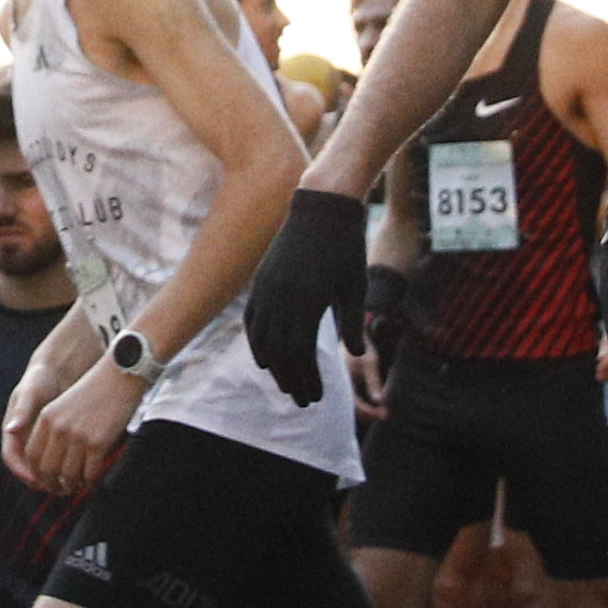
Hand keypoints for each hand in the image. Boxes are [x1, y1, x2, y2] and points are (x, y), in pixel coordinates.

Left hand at [13, 357, 136, 497]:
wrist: (120, 375)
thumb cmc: (96, 391)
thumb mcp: (64, 405)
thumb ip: (54, 428)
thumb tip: (51, 458)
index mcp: (46, 418)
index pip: (32, 455)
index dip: (37, 473)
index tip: (45, 479)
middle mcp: (58, 428)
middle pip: (47, 469)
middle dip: (52, 484)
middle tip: (61, 489)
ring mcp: (78, 436)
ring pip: (68, 475)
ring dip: (72, 486)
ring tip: (77, 486)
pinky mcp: (98, 443)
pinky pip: (90, 473)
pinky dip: (90, 482)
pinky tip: (92, 480)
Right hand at [239, 186, 365, 399]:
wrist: (322, 207)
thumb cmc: (346, 246)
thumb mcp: (355, 285)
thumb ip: (352, 322)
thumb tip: (355, 355)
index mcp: (307, 300)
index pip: (300, 353)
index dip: (307, 379)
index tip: (318, 397)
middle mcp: (281, 297)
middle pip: (279, 352)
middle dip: (291, 380)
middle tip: (303, 400)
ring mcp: (267, 288)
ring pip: (262, 339)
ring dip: (273, 366)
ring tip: (286, 384)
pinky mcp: (262, 280)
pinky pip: (252, 320)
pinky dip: (256, 343)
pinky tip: (264, 359)